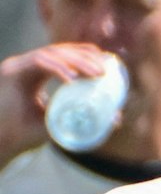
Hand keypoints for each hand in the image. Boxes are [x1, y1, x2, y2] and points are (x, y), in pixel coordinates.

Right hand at [0, 43, 110, 160]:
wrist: (2, 143)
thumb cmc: (25, 134)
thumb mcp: (60, 122)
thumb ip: (83, 116)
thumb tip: (116, 118)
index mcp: (36, 74)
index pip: (62, 56)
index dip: (85, 54)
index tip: (107, 63)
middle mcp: (26, 67)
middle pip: (59, 51)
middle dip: (84, 58)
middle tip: (104, 71)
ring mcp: (17, 66)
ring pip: (50, 53)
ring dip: (75, 62)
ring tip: (95, 75)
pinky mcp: (10, 71)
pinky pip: (38, 62)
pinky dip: (58, 68)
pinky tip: (72, 80)